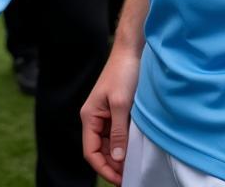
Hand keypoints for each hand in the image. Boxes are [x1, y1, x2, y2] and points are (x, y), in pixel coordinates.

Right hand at [80, 44, 141, 184]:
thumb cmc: (124, 73)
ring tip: (134, 164)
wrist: (131, 50)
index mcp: (90, 116)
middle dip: (112, 165)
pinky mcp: (115, 111)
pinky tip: (135, 148)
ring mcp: (105, 115)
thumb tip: (118, 159)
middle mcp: (94, 118)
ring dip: (119, 155)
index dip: (103, 168)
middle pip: (99, 151)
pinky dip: (124, 143)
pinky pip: (117, 134)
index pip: (90, 152)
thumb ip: (119, 133)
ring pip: (109, 144)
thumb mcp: (121, 105)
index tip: (120, 179)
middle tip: (131, 175)